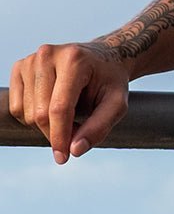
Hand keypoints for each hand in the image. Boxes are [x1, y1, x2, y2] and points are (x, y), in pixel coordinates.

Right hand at [7, 42, 130, 163]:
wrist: (103, 57)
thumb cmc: (110, 82)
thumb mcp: (117, 104)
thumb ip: (99, 127)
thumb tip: (74, 150)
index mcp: (74, 60)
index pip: (59, 108)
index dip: (59, 137)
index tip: (63, 158)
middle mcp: (48, 54)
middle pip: (40, 113)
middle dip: (56, 132)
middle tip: (77, 132)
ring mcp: (31, 59)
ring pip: (26, 113)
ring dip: (45, 125)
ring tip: (69, 114)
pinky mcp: (20, 67)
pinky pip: (16, 107)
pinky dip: (33, 116)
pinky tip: (51, 107)